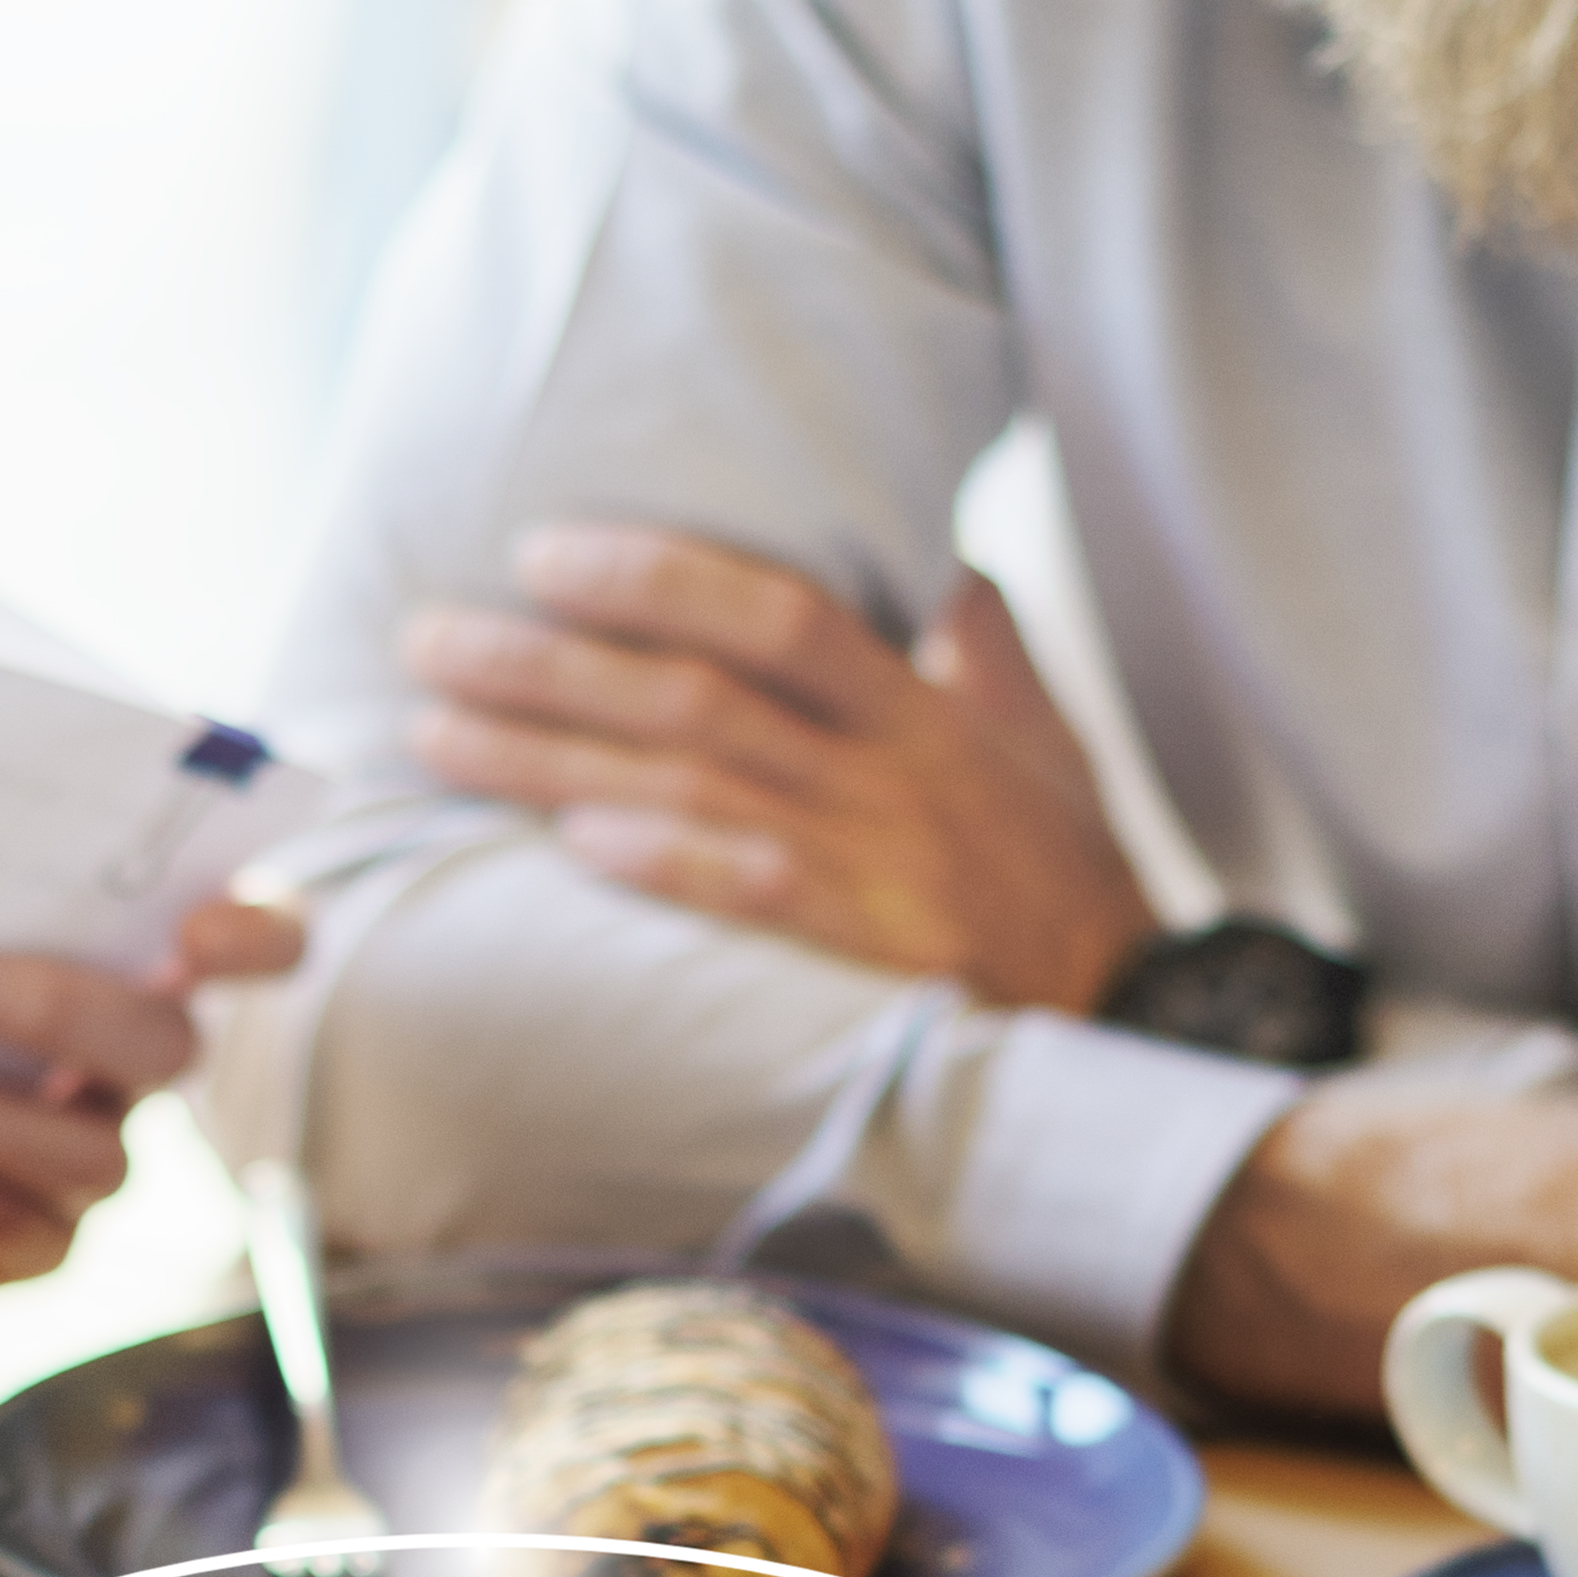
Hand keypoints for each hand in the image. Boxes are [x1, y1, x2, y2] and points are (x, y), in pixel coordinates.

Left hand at [0, 903, 304, 1291]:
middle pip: (167, 1047)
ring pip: (94, 1153)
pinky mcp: (28, 1245)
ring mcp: (88, 1159)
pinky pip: (18, 1224)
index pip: (260, 942)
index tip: (195, 928)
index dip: (257, 936)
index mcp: (129, 957)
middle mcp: (129, 1066)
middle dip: (65, 1011)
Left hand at [400, 526, 1161, 1011]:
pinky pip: (755, 894)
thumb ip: (989, 656)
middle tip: (429, 640)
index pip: (778, 611)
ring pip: (694, 787)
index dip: (657, 573)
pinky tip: (572, 841)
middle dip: (549, 664)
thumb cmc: (1075, 886)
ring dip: (552, 758)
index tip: (541, 552)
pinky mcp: (874, 955)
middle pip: (697, 695)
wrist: (1148, 1024)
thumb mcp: (1047, 749)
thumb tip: (954, 571)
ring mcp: (880, 867)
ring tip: (434, 734)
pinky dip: (664, 862)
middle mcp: (889, 778)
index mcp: (919, 714)